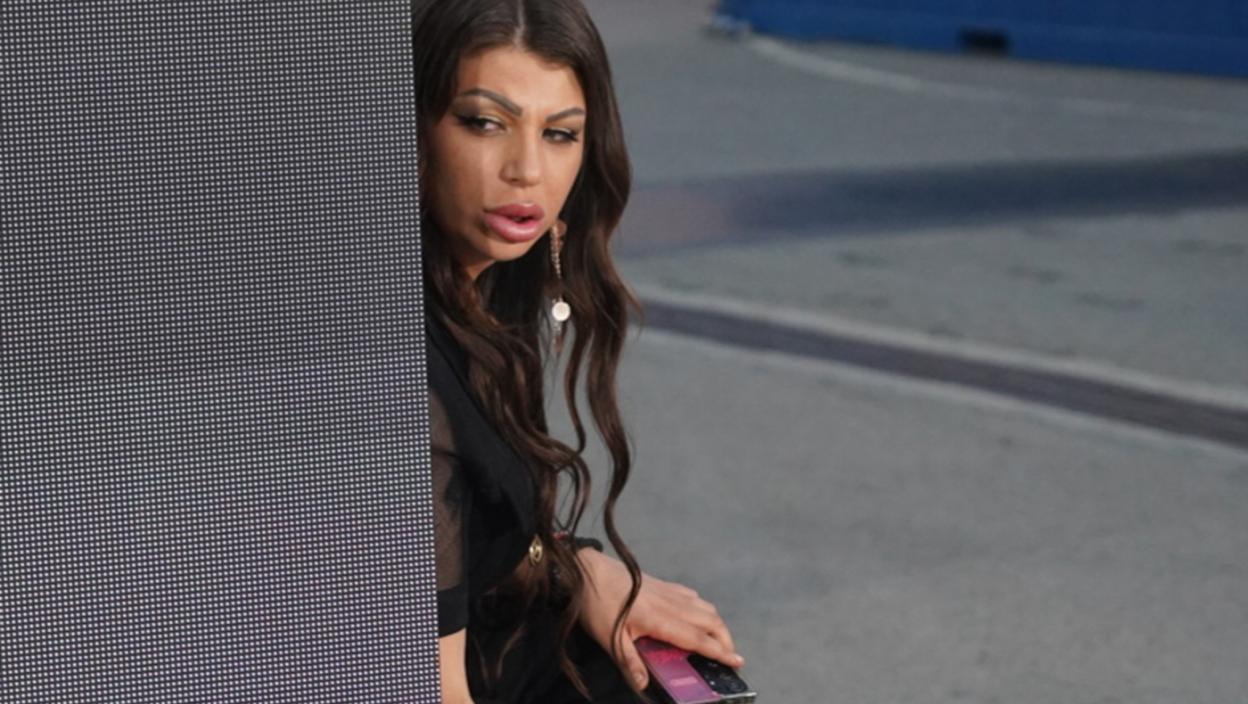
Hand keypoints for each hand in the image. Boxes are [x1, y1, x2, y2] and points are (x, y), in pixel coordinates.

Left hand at [575, 548, 743, 690]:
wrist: (587, 570)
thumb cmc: (597, 603)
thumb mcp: (609, 638)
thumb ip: (629, 662)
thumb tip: (643, 685)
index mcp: (660, 619)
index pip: (698, 638)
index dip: (719, 651)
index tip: (737, 661)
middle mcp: (670, 603)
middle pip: (710, 620)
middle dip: (726, 639)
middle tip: (732, 655)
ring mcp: (667, 591)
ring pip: (704, 606)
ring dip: (717, 623)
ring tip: (719, 639)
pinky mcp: (661, 584)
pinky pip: (691, 596)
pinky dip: (703, 608)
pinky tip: (697, 615)